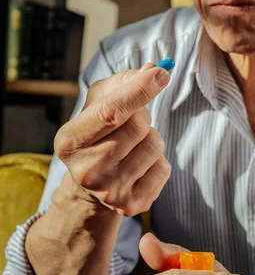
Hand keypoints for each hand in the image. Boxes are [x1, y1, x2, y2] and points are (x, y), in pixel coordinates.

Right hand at [54, 64, 170, 216]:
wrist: (93, 183)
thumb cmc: (99, 132)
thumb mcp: (98, 103)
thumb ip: (123, 82)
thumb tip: (154, 70)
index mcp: (70, 141)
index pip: (110, 112)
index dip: (139, 90)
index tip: (162, 73)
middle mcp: (86, 170)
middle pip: (138, 125)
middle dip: (142, 114)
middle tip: (130, 122)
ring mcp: (109, 191)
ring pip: (155, 144)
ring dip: (151, 137)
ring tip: (133, 145)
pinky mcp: (132, 204)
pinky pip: (164, 168)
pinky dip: (157, 160)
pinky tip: (139, 165)